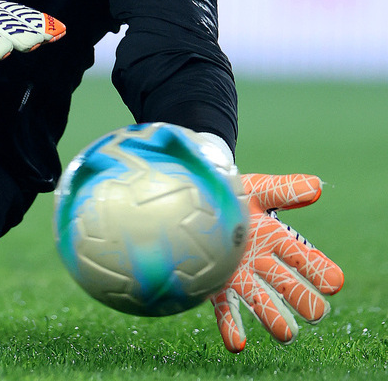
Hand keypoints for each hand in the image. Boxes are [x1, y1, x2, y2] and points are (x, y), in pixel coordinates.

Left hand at [210, 173, 344, 352]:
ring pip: (261, 301)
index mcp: (277, 240)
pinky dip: (231, 327)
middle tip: (316, 313)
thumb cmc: (231, 192)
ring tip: (286, 334)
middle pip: (287, 284)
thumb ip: (284, 190)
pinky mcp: (218, 287)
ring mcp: (242, 278)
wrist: (197, 199)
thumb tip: (317, 187)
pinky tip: (236, 345)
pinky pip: (225, 310)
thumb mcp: (257, 188)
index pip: (303, 256)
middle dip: (302, 299)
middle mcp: (263, 263)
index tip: (334, 282)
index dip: (319, 269)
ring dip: (273, 318)